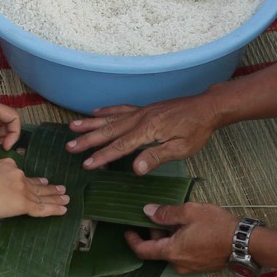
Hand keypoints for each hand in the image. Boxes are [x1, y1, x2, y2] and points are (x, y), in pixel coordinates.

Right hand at [0, 158, 68, 219]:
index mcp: (8, 165)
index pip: (22, 175)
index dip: (33, 180)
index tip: (40, 182)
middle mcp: (18, 175)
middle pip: (36, 184)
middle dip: (49, 188)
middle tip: (60, 189)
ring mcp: (21, 189)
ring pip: (42, 196)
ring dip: (56, 198)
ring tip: (66, 198)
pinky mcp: (22, 203)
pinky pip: (42, 208)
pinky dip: (54, 209)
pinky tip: (63, 210)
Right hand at [67, 95, 217, 172]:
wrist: (206, 108)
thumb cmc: (197, 130)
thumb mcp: (181, 148)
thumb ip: (157, 157)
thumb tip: (136, 169)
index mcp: (148, 130)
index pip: (120, 146)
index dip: (102, 156)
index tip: (87, 164)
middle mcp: (141, 118)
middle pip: (109, 131)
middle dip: (88, 140)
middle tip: (69, 146)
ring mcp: (141, 111)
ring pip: (111, 118)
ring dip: (91, 123)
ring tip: (72, 127)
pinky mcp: (145, 109)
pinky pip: (121, 109)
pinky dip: (107, 110)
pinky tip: (95, 112)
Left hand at [126, 202, 240, 273]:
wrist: (243, 242)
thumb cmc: (217, 226)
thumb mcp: (189, 212)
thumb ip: (166, 213)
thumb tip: (147, 211)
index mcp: (171, 251)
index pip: (143, 250)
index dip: (133, 241)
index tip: (128, 231)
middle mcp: (178, 264)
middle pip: (158, 249)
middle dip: (155, 233)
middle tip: (159, 215)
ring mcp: (190, 267)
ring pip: (172, 251)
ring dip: (169, 237)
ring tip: (178, 219)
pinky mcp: (201, 266)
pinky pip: (184, 254)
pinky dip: (181, 242)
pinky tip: (190, 229)